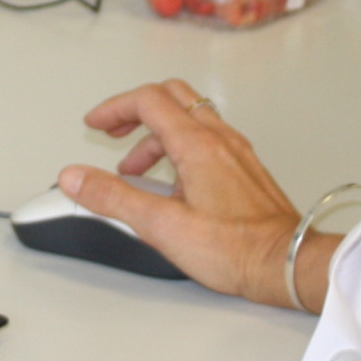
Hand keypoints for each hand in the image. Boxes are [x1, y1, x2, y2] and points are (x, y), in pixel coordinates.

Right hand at [56, 79, 318, 308]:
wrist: (284, 264)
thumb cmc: (235, 249)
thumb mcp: (160, 226)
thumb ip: (114, 197)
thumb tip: (76, 177)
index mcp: (197, 145)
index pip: (148, 101)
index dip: (114, 107)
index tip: (95, 124)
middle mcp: (220, 139)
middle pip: (171, 96)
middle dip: (135, 109)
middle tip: (112, 130)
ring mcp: (235, 152)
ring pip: (190, 117)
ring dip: (156, 133)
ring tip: (135, 170)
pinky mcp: (244, 169)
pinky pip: (206, 138)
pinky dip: (179, 146)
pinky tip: (171, 183)